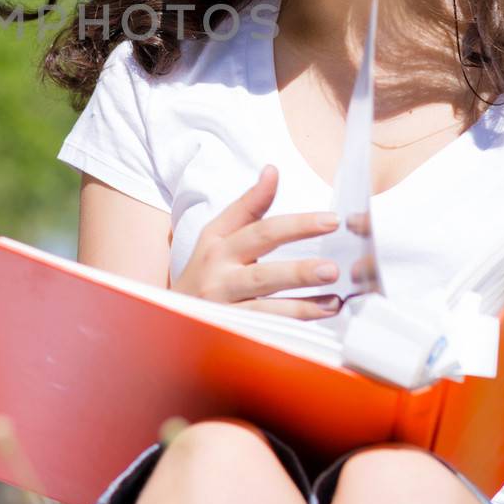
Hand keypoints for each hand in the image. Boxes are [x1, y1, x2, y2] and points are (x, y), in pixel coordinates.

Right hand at [171, 165, 344, 318]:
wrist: (169, 314)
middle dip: (299, 272)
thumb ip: (248, 206)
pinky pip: (264, 330)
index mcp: (218, 246)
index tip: (331, 221)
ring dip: (302, 306)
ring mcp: (224, 309)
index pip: (261, 231)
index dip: (297, 225)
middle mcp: (219, 277)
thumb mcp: (216, 234)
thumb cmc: (203, 270)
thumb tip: (272, 171)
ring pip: (265, 308)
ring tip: (333, 300)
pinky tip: (317, 319)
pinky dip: (292, 326)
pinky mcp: (229, 332)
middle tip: (333, 268)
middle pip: (263, 274)